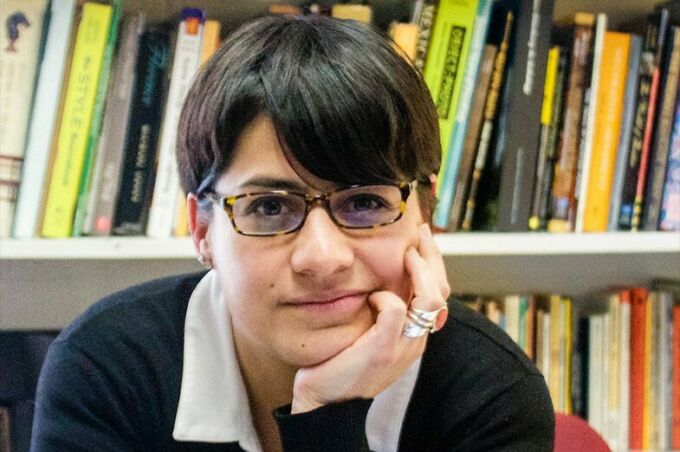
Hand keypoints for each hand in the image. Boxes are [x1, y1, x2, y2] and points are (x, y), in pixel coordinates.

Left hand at [291, 223, 449, 412]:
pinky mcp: (381, 350)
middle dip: (432, 255)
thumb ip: (383, 312)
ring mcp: (402, 347)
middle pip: (440, 290)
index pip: (440, 292)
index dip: (434, 262)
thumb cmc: (343, 363)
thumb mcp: (371, 335)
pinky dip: (386, 296)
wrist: (326, 403)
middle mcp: (416, 340)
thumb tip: (381, 279)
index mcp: (416, 335)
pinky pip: (394, 310)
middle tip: (419, 232)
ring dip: (418, 268)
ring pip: (428, 296)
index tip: (421, 237)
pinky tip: (372, 294)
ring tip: (405, 252)